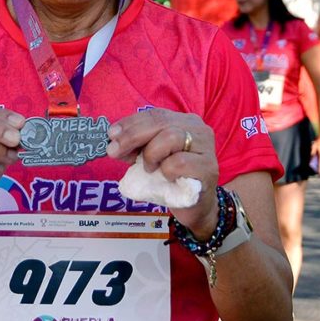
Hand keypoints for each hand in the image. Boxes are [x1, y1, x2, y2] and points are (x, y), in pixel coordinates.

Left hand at [106, 108, 219, 237]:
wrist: (195, 206)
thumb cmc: (172, 179)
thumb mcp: (150, 157)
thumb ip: (136, 146)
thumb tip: (113, 140)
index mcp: (184, 121)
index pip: (154, 114)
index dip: (130, 123)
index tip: (111, 134)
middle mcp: (198, 128)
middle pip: (160, 122)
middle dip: (132, 135)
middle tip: (113, 151)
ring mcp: (206, 147)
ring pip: (170, 138)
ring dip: (151, 155)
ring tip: (149, 169)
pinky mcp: (208, 168)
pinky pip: (178, 163)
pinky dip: (165, 171)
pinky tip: (167, 179)